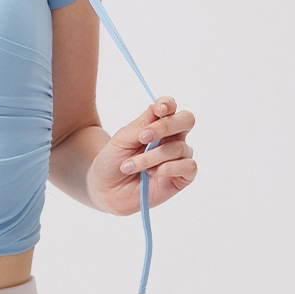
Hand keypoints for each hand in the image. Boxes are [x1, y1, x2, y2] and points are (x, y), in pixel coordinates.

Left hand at [86, 96, 196, 215]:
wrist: (105, 188)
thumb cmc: (113, 161)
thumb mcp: (122, 140)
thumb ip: (140, 125)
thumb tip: (156, 109)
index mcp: (157, 124)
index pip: (170, 107)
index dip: (168, 104)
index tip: (158, 109)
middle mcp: (172, 138)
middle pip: (186, 120)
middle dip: (166, 126)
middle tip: (143, 136)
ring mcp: (179, 157)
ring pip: (179, 147)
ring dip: (151, 157)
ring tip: (129, 166)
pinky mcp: (183, 177)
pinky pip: (188, 166)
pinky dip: (169, 168)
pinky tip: (152, 173)